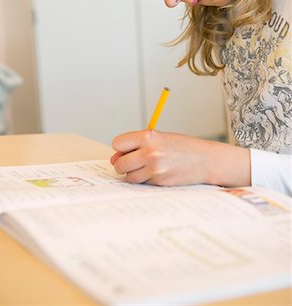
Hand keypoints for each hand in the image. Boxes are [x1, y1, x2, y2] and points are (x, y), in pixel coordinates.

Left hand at [110, 130, 250, 186]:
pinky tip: (158, 173)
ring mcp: (154, 169)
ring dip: (134, 174)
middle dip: (124, 164)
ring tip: (148, 167)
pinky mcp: (159, 183)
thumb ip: (136, 145)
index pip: (117, 143)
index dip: (121, 148)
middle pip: (119, 163)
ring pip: (128, 177)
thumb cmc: (183, 147)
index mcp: (149, 137)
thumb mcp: (160, 138)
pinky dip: (146, 180)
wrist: (206, 160)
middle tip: (136, 161)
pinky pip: (142, 184)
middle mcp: (150, 152)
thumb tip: (114, 159)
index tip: (128, 149)